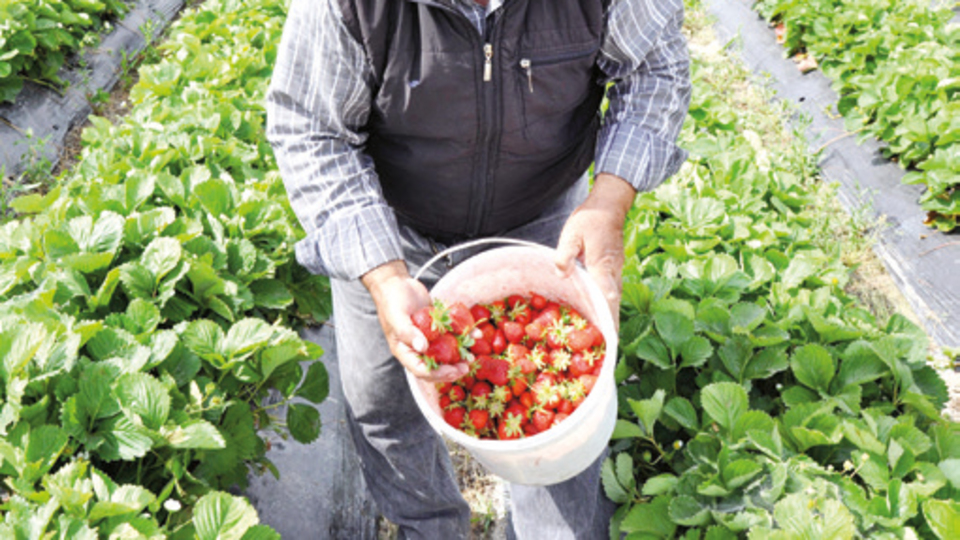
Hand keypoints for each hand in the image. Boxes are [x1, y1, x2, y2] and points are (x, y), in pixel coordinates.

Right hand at [361, 260, 469, 381]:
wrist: (396, 282)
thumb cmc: (392, 299)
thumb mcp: (396, 316)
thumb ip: (407, 333)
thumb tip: (422, 348)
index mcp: (404, 350)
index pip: (420, 370)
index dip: (437, 374)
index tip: (453, 370)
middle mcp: (417, 346)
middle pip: (435, 365)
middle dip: (451, 368)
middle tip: (466, 367)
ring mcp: (428, 337)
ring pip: (446, 351)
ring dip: (460, 354)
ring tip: (474, 354)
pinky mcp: (437, 326)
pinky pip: (451, 334)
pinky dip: (464, 334)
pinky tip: (475, 333)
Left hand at [554, 174, 635, 328]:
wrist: (609, 206)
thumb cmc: (589, 219)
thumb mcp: (572, 233)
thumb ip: (565, 255)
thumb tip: (562, 274)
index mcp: (602, 265)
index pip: (605, 295)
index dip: (606, 315)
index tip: (609, 333)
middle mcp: (613, 272)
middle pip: (614, 304)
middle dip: (612, 325)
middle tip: (609, 347)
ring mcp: (616, 272)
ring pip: (615, 300)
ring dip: (612, 318)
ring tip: (607, 341)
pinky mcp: (614, 270)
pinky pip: (612, 293)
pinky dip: (609, 307)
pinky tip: (603, 318)